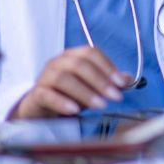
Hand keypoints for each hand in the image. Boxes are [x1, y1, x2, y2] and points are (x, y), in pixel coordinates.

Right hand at [8, 46, 129, 119]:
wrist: (39, 109)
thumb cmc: (68, 95)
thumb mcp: (91, 88)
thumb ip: (108, 82)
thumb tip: (127, 79)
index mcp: (73, 55)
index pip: (91, 53)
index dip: (108, 67)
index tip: (121, 83)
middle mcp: (58, 62)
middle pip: (79, 64)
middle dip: (100, 81)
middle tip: (115, 97)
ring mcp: (44, 76)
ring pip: (63, 78)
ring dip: (84, 92)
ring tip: (100, 105)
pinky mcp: (35, 94)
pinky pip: (46, 94)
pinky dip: (62, 102)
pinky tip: (75, 110)